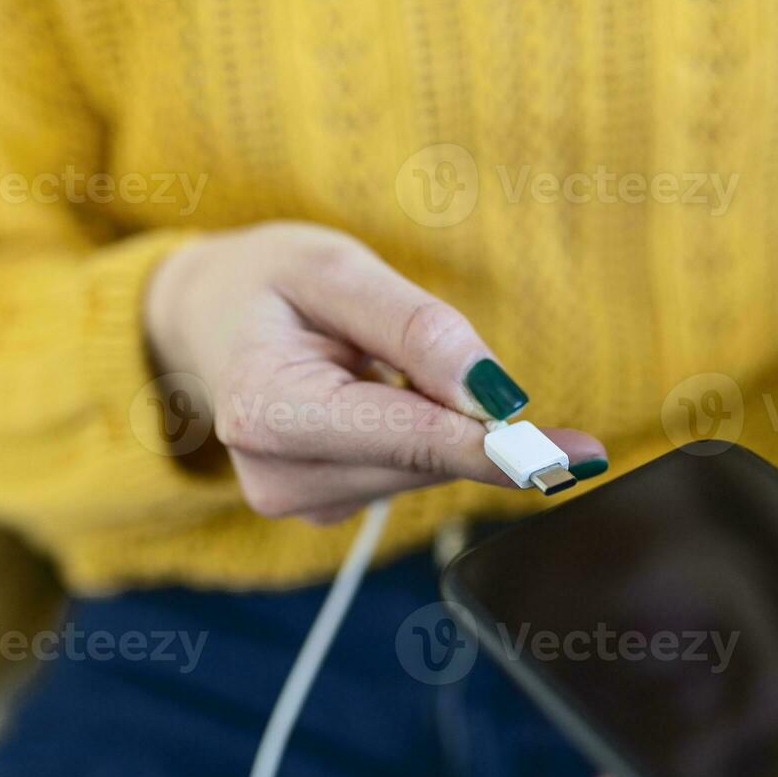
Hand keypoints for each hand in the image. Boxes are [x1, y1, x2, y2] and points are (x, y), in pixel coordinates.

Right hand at [145, 222, 604, 522]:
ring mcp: (301, 502)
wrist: (210, 319)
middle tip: (480, 371)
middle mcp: (278, 477)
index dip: (493, 446)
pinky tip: (378, 395)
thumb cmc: (267, 283)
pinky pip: (410, 471)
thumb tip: (495, 394)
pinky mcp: (326, 507)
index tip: (567, 459)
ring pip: (427, 469)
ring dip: (440, 417)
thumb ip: (414, 327)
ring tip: (381, 364)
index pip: (407, 438)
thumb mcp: (335, 269)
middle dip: (467, 414)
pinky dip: (420, 432)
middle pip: (426, 457)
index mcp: (264, 409)